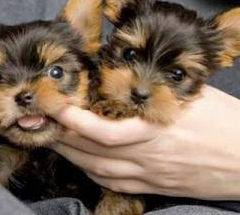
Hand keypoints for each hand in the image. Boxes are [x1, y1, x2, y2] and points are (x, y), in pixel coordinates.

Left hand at [50, 85, 239, 199]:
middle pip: (94, 152)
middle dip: (64, 139)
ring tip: (56, 144)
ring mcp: (152, 175)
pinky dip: (95, 174)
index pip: (103, 130)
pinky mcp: (158, 187)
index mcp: (158, 128)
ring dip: (73, 158)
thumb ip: (161, 92)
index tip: (56, 109)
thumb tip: (134, 80)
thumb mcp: (194, 96)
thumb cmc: (228, 122)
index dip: (74, 121)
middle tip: (45, 126)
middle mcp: (150, 155)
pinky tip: (84, 165)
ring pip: (101, 171)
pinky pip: (118, 184)